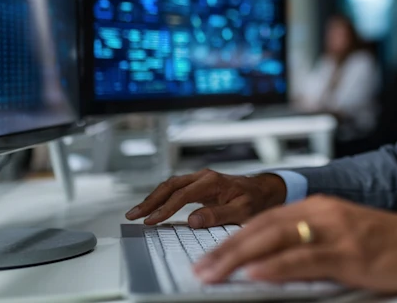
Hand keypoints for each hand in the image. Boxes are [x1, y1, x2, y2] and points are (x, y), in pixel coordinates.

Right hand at [126, 169, 286, 227]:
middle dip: (151, 200)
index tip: (151, 220)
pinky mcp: (198, 185)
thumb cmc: (255, 200)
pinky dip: (161, 198)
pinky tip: (152, 208)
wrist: (263, 191)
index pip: (183, 194)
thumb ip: (218, 215)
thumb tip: (193, 220)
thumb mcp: (242, 211)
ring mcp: (200, 179)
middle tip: (134, 214)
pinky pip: (175, 189)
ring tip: (136, 213)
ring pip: (170, 185)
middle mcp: (204, 177)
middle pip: (171, 185)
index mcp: (213, 181)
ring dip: (153, 198)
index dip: (165, 208)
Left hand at [193, 195, 396, 293]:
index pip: (264, 220)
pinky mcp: (350, 253)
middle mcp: (324, 213)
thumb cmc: (391, 245)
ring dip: (239, 259)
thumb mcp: (344, 239)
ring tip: (213, 273)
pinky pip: (305, 259)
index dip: (232, 238)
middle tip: (199, 269)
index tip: (208, 256)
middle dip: (225, 249)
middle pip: (262, 228)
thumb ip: (309, 245)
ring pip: (276, 241)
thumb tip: (269, 266)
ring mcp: (336, 232)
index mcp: (320, 207)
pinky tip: (255, 273)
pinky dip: (276, 266)